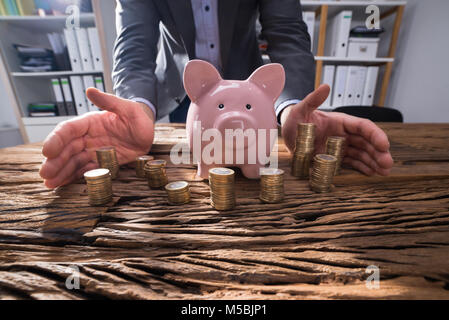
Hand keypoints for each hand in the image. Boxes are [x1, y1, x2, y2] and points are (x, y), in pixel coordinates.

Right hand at [39, 88, 154, 187]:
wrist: (146, 132)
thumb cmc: (137, 117)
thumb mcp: (128, 108)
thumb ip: (109, 101)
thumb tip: (90, 90)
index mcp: (90, 122)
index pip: (68, 129)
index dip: (56, 139)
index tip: (48, 151)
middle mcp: (87, 137)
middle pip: (66, 148)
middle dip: (55, 161)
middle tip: (45, 173)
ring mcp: (92, 150)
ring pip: (72, 161)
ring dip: (60, 172)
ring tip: (49, 183)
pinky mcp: (100, 162)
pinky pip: (84, 170)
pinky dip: (73, 177)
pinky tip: (62, 184)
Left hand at [281, 84, 392, 175]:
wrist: (288, 135)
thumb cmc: (294, 120)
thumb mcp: (300, 110)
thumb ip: (312, 100)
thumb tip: (325, 87)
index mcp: (340, 121)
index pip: (363, 126)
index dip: (375, 135)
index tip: (384, 145)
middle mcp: (344, 134)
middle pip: (367, 142)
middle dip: (379, 152)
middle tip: (387, 164)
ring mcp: (341, 146)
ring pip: (363, 153)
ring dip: (374, 162)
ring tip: (384, 172)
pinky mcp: (336, 157)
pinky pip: (353, 162)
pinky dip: (363, 167)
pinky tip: (372, 173)